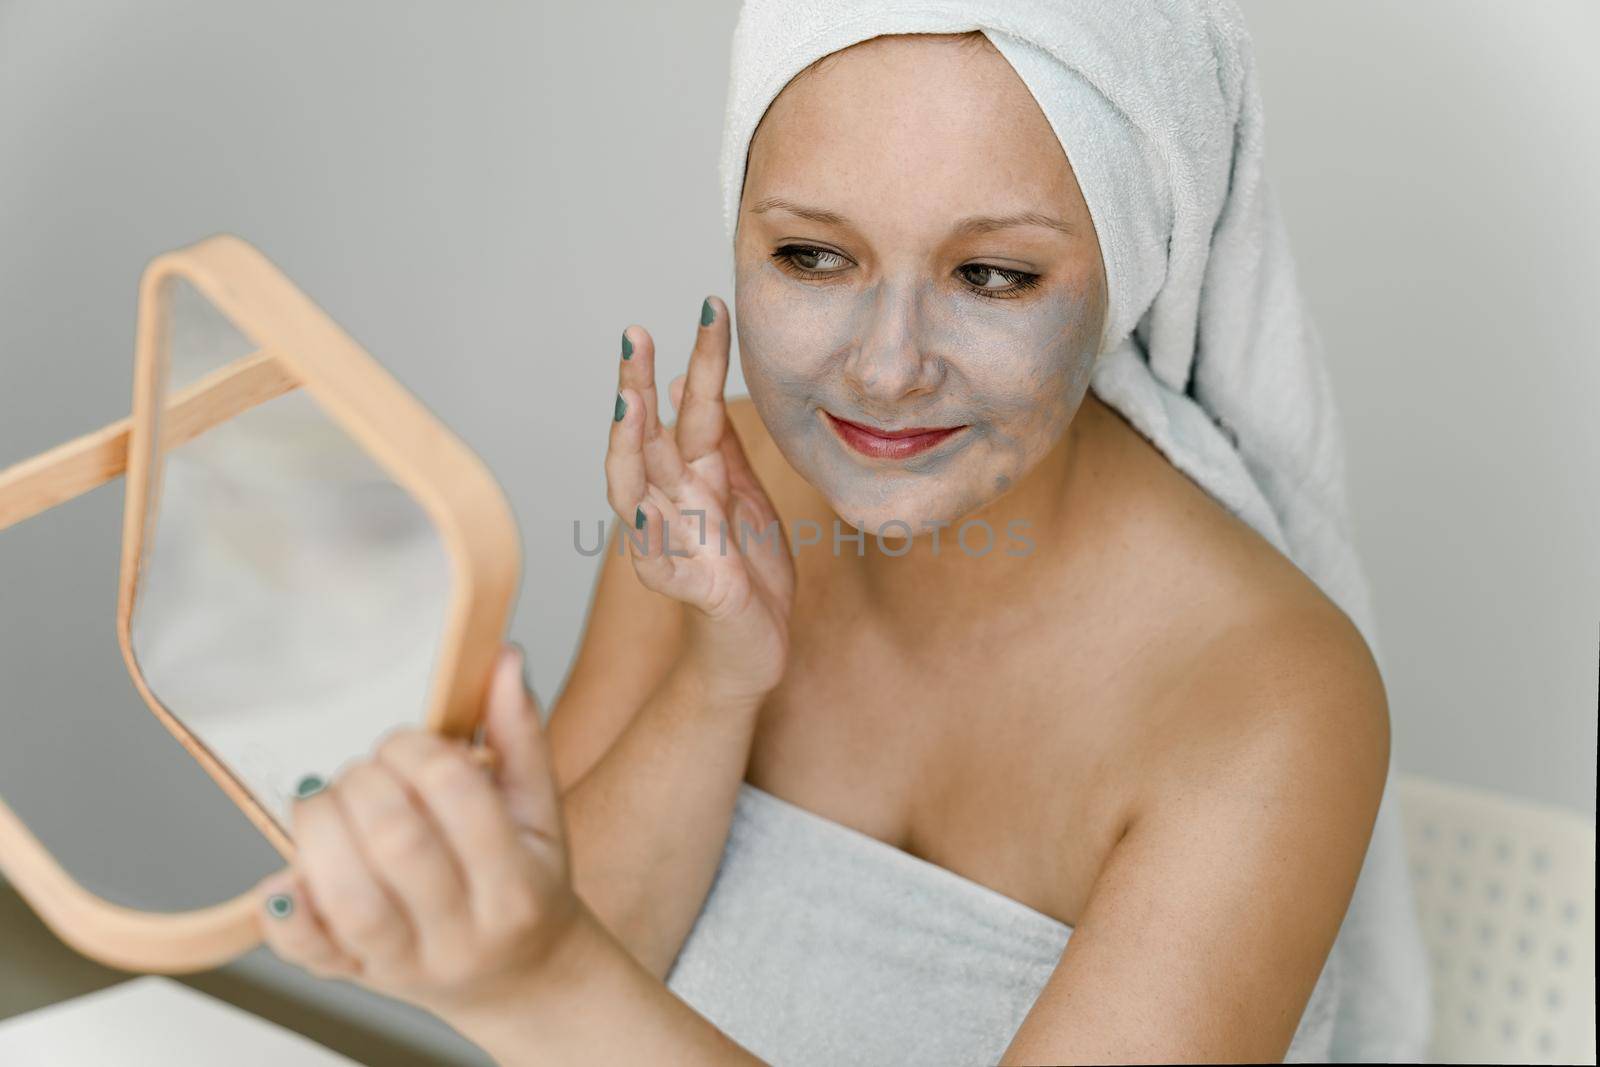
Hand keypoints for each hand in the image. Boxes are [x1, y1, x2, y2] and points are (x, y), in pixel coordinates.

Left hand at [253, 645, 585, 1022]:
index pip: (457, 794)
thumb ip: (519, 735)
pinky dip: (285, 911)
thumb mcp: (539, 812)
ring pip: (350, 898)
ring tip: (326, 805)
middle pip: (397, 842)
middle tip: (366, 774)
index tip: (405, 744)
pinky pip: (309, 953)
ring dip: (321, 831)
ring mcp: (407, 963)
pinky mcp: (356, 977)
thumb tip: (504, 658)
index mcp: (516, 885)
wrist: (518, 976)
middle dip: (367, 783)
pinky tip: (285, 877)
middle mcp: (463, 932)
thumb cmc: (527, 884)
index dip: (417, 750)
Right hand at [609, 299, 794, 703]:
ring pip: (638, 492)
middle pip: (645, 440)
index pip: (690, 408)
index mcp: (694, 477)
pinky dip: (650, 538)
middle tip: (633, 337)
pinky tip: (645, 510)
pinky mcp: (692, 589)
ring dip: (631, 448)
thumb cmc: (746, 570)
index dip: (699, 359)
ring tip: (630, 404)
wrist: (752, 647)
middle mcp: (673, 504)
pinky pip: (663, 563)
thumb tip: (683, 380)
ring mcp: (675, 545)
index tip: (710, 305)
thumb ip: (717, 442)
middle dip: (636, 388)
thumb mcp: (741, 494)